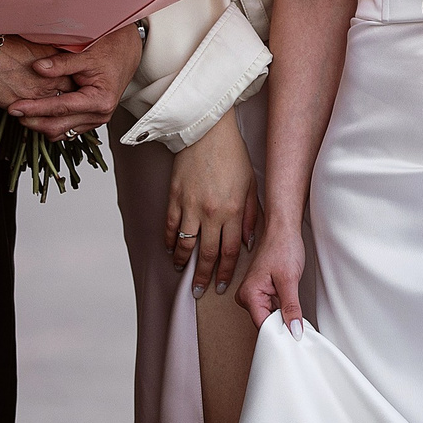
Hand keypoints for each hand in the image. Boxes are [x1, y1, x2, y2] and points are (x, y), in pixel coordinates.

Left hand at [4, 27, 143, 138]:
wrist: (128, 51)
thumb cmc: (111, 49)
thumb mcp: (86, 54)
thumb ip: (61, 64)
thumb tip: (37, 68)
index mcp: (100, 100)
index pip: (59, 108)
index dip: (34, 108)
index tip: (13, 107)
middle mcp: (100, 115)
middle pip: (58, 127)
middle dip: (33, 121)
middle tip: (12, 111)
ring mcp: (97, 119)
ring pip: (62, 132)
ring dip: (41, 125)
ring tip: (22, 113)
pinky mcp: (92, 119)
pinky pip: (68, 129)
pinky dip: (52, 124)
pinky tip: (38, 114)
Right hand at [168, 112, 261, 298]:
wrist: (207, 132)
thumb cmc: (232, 155)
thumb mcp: (251, 184)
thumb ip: (251, 215)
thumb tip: (249, 242)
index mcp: (234, 210)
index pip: (230, 250)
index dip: (226, 270)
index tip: (221, 284)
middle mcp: (212, 213)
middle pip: (207, 254)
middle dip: (203, 276)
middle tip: (200, 291)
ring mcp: (191, 206)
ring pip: (186, 244)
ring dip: (184, 262)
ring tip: (182, 273)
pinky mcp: (174, 197)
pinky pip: (171, 227)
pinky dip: (170, 241)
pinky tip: (171, 250)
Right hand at [234, 223, 305, 335]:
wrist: (283, 229)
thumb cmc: (283, 246)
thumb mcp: (290, 280)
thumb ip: (291, 308)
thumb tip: (294, 331)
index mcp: (248, 294)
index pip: (263, 326)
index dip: (280, 334)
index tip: (296, 339)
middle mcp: (247, 296)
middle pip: (266, 324)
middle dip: (283, 326)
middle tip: (300, 328)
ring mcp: (254, 295)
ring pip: (271, 317)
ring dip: (285, 318)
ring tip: (297, 314)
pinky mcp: (262, 292)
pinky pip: (273, 309)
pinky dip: (284, 311)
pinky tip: (293, 308)